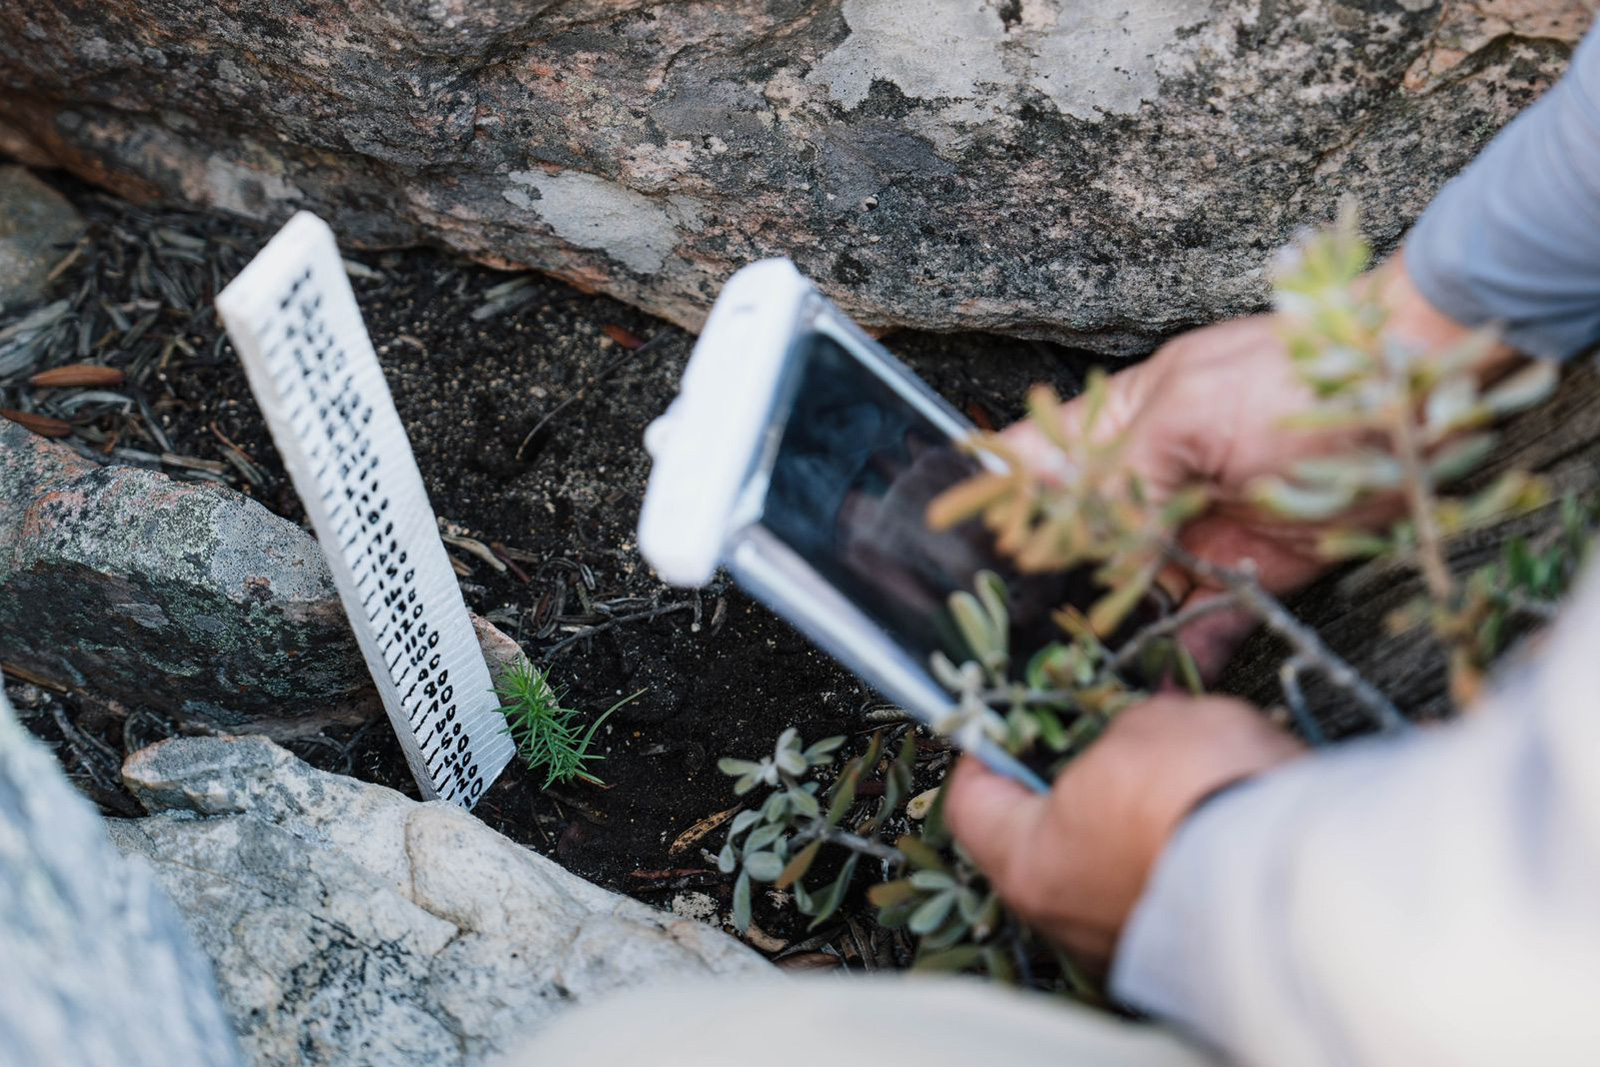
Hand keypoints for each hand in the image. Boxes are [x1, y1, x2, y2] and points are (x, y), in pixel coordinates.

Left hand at [945, 695, 1305, 967]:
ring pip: (1118, 855)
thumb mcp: (1146, 727)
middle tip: (1108, 727)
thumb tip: (1141, 733)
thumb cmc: (1196, 797)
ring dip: (1145, 804)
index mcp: (1029, 861)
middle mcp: (1069, 917)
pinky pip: (1175, 877)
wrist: (1298, 874)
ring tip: (1189, 748)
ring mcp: (1130, 940)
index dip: (985, 753)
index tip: (1002, 723)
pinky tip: (1225, 790)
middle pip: (1051, 831)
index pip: (973, 805)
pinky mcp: (1192, 950)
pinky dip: (1191, 834)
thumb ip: (1124, 730)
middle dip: (1085, 774)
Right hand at [1007, 253, 1495, 676]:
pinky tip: (1155, 685)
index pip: (1034, 462)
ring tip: (1064, 674)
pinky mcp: (1246, 573)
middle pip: (1074, 541)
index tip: (940, 543)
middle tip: (999, 634)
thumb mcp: (1193, 410)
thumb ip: (1123, 471)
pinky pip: (1201, 621)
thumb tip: (1076, 528)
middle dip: (1038, 585)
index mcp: (1120, 427)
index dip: (989, 499)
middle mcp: (1146, 484)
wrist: (1417, 400)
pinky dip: (1182, 653)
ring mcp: (1192, 531)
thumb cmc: (1294, 380)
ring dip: (1101, 630)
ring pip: (1128, 591)